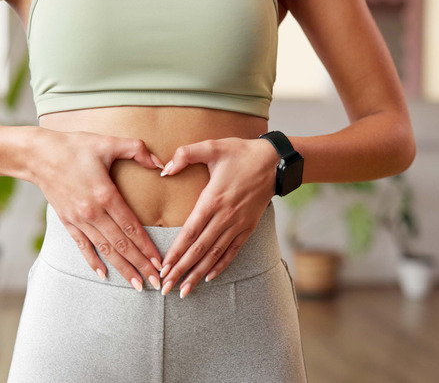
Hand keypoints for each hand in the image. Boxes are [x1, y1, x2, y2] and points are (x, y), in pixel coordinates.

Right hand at [28, 128, 165, 291]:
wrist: (37, 154)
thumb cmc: (74, 146)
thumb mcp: (108, 142)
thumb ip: (137, 150)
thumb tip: (161, 163)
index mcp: (106, 195)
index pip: (132, 228)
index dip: (147, 247)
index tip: (160, 262)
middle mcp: (93, 213)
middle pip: (121, 245)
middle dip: (140, 265)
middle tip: (156, 282)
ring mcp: (78, 220)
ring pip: (105, 250)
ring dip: (122, 269)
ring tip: (136, 285)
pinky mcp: (67, 222)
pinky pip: (82, 246)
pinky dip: (93, 262)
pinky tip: (104, 275)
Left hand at [157, 137, 278, 297]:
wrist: (276, 161)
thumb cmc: (241, 152)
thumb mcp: (212, 146)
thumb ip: (185, 154)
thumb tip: (164, 170)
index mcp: (212, 200)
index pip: (189, 233)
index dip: (175, 253)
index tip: (163, 268)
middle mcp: (225, 217)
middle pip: (199, 250)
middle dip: (181, 271)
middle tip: (166, 288)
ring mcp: (238, 225)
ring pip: (214, 255)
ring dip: (198, 274)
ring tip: (184, 291)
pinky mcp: (248, 227)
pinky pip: (232, 251)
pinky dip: (220, 266)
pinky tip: (209, 277)